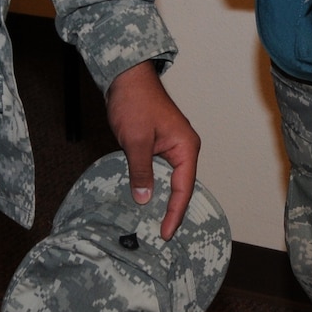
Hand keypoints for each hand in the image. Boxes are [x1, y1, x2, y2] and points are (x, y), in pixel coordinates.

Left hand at [105, 60, 201, 238]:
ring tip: (152, 222)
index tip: (165, 233)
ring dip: (161, 199)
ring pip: (169, 180)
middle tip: (160, 234)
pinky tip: (143, 197)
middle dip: (171, 210)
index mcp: (185, 147)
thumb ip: (140, 171)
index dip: (174, 213)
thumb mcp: (136, 140)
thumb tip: (143, 198)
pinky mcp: (159, 145)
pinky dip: (152, 185)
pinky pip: (159, 171)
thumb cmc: (135, 101)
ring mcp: (171, 146)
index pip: (184, 189)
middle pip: (181, 187)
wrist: (126, 76)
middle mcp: (183, 148)